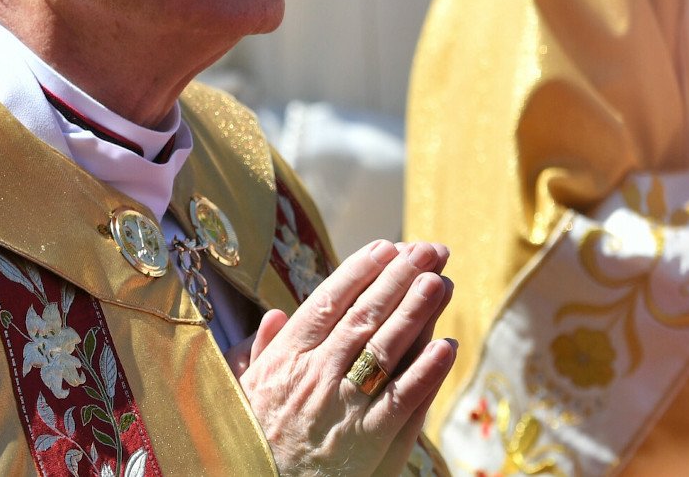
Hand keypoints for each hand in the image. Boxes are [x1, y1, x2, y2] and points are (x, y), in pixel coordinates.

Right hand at [230, 240, 456, 475]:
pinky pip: (401, 402)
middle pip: (364, 316)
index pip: (328, 302)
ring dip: (417, 312)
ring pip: (385, 349)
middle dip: (399, 278)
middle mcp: (316, 374)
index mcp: (287, 357)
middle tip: (427, 250)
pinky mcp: (368, 443)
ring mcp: (344, 407)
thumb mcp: (241, 389)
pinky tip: (447, 347)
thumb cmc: (249, 438)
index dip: (359, 272)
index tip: (385, 246)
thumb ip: (260, 351)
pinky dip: (426, 373)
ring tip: (439, 281)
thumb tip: (275, 315)